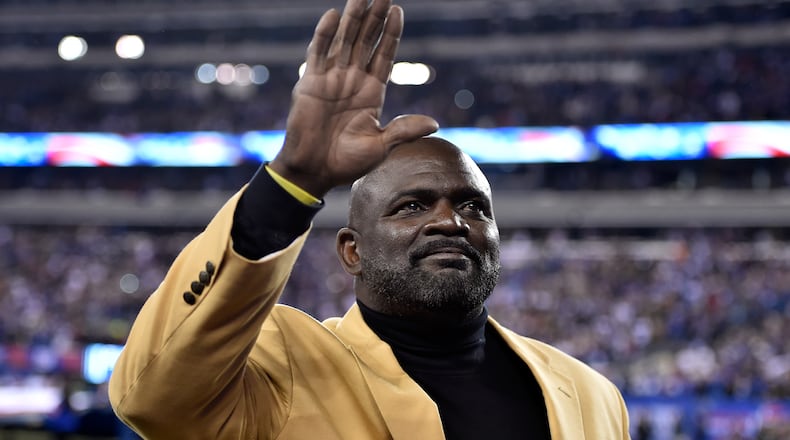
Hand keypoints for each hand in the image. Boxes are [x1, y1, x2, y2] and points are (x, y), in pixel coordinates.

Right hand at [270, 0, 438, 197]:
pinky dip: (325, 34)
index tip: (398, 10)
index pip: (384, 55)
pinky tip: (334, 16)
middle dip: (374, 17)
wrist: (315, 171)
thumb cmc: (348, 162)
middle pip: (366, 41)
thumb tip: (435, 123)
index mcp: (372, 92)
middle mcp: (353, 80)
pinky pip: (318, 53)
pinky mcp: (311, 83)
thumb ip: (404, 130)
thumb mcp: (381, 146)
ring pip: (344, 41)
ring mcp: (331, 79)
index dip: (391, 33)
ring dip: (352, 18)